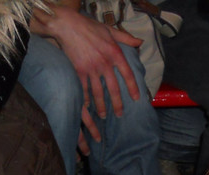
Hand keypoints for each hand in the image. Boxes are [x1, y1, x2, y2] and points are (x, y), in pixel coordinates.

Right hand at [34, 6, 141, 138]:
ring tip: (104, 116)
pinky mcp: (79, 71)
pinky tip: (88, 107)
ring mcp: (91, 68)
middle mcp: (105, 63)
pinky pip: (84, 89)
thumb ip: (126, 38)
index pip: (128, 74)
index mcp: (115, 53)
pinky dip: (86, 100)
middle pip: (114, 88)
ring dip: (101, 106)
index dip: (133, 87)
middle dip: (117, 104)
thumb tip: (140, 42)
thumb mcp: (111, 30)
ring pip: (98, 92)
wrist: (69, 25)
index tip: (136, 99)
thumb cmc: (90, 27)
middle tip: (120, 114)